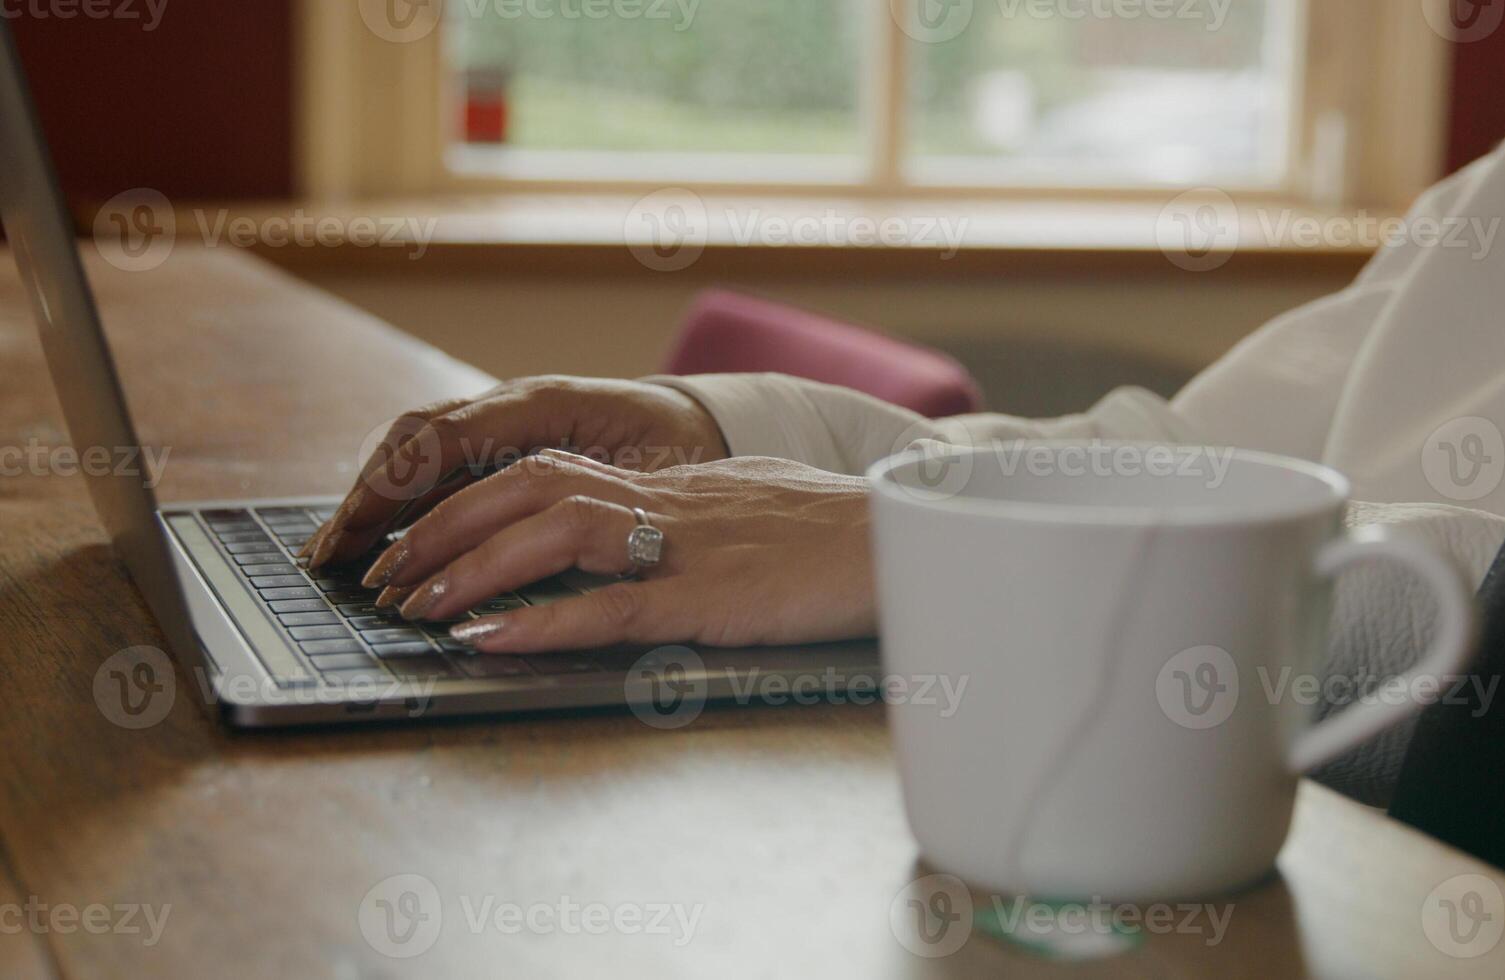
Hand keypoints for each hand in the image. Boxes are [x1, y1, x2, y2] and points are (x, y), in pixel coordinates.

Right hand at [304, 377, 727, 568]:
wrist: (699, 422)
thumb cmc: (682, 450)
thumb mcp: (657, 473)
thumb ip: (600, 497)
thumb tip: (539, 542)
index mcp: (545, 403)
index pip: (449, 437)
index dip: (399, 487)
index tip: (360, 532)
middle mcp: (512, 402)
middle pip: (415, 438)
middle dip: (367, 496)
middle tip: (328, 555)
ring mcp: (500, 418)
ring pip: (415, 448)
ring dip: (372, 499)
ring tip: (332, 552)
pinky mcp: (498, 442)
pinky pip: (436, 464)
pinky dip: (399, 500)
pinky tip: (374, 541)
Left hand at [357, 451, 875, 652]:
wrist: (911, 538)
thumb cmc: (842, 531)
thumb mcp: (753, 509)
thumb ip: (692, 518)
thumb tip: (645, 539)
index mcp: (672, 485)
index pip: (549, 471)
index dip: (473, 501)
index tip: (420, 537)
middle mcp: (665, 502)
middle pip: (528, 488)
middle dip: (443, 527)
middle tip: (383, 572)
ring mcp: (685, 546)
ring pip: (552, 534)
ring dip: (471, 567)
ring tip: (411, 605)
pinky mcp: (712, 598)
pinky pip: (610, 606)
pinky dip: (542, 620)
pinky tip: (488, 639)